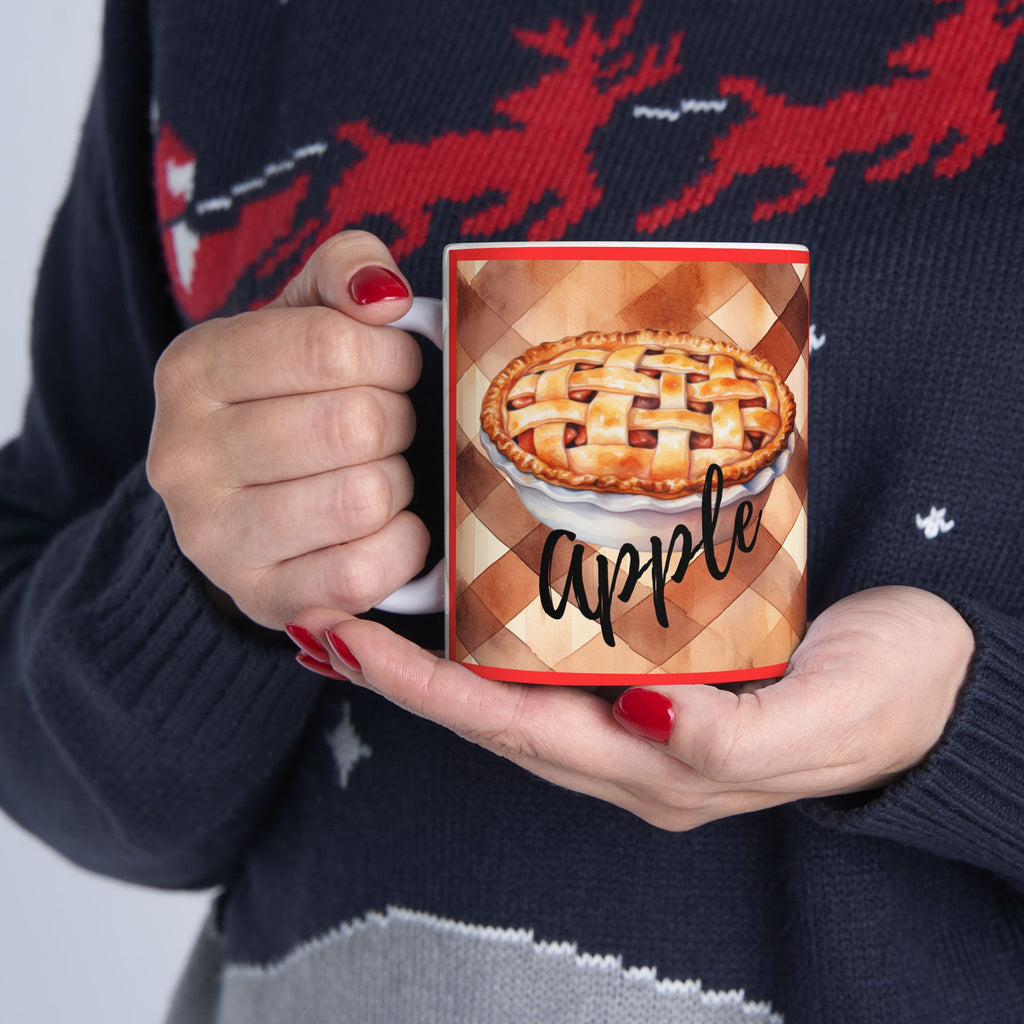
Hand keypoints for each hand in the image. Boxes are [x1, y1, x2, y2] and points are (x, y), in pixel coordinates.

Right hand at [147, 231, 428, 628]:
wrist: (244, 502)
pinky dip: (401, 545)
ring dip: (398, 483)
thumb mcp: (304, 316)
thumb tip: (385, 295)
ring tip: (380, 472)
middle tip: (389, 425)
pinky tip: (387, 525)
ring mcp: (213, 538)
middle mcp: (183, 456)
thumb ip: (345, 272)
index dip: (391, 356)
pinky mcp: (260, 598)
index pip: (330, 346)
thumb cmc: (290, 398)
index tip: (395, 367)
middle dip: (398, 421)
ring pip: (363, 498)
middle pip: (354, 425)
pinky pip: (364, 571)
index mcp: (193, 369)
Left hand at [290, 587, 974, 829]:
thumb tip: (642, 714)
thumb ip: (731, 740)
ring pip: (521, 685)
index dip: (426, 692)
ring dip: (445, 653)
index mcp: (661, 769)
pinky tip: (480, 594)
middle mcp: (636, 746)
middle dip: (407, 674)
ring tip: (378, 605)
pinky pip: (563, 654)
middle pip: (496, 712)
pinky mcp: (666, 667)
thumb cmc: (891, 699)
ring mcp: (645, 710)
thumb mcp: (824, 721)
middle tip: (331, 616)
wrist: (942, 679)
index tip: (349, 644)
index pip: (515, 730)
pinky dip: (506, 630)